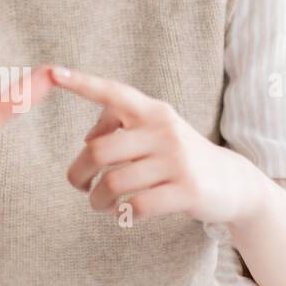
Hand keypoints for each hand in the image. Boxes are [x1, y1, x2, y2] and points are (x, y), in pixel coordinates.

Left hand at [49, 65, 265, 227]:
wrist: (232, 182)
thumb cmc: (178, 155)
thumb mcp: (155, 130)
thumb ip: (120, 126)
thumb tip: (87, 140)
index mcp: (152, 111)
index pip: (113, 93)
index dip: (81, 83)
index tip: (52, 72)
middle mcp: (164, 130)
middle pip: (99, 151)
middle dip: (78, 174)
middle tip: (79, 186)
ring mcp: (177, 160)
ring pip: (113, 183)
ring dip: (97, 200)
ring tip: (100, 204)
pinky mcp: (186, 191)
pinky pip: (137, 206)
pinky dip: (122, 214)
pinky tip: (124, 213)